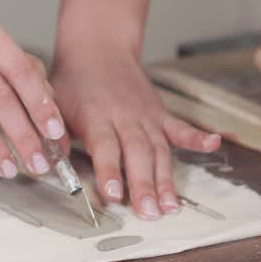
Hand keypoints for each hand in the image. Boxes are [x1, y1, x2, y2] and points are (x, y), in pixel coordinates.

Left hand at [49, 43, 220, 219]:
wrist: (97, 48)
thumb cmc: (72, 81)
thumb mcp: (53, 105)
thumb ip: (52, 135)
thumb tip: (45, 162)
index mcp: (95, 115)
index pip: (105, 147)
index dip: (109, 171)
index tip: (114, 195)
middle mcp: (124, 116)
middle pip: (137, 153)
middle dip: (144, 185)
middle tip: (150, 213)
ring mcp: (146, 115)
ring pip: (159, 149)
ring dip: (166, 179)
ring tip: (171, 206)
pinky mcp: (160, 113)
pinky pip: (181, 127)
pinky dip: (198, 137)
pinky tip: (215, 144)